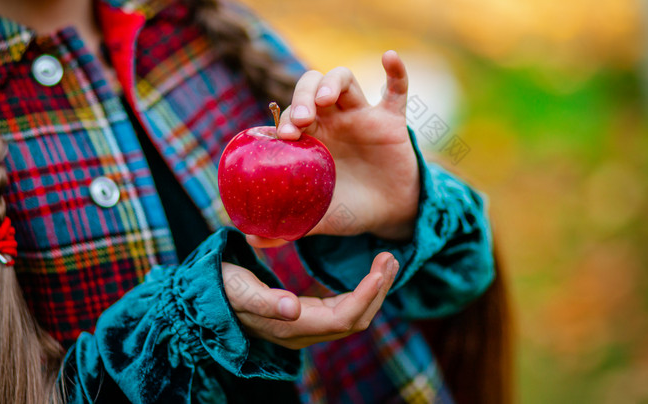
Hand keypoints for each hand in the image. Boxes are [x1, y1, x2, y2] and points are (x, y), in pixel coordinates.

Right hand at [221, 252, 398, 349]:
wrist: (205, 297)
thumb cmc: (220, 289)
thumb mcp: (238, 289)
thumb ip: (265, 301)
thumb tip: (293, 308)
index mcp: (290, 327)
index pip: (343, 319)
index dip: (366, 296)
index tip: (381, 269)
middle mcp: (303, 332)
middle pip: (355, 320)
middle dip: (377, 291)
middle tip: (392, 257)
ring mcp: (305, 326)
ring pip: (353, 316)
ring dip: (373, 291)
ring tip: (387, 261)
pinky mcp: (305, 316)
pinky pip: (343, 310)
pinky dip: (361, 292)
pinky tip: (369, 274)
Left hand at [247, 50, 419, 247]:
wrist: (388, 215)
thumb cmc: (348, 209)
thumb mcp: (318, 218)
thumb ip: (287, 226)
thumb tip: (250, 239)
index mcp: (311, 137)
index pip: (291, 113)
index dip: (284, 118)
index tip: (284, 136)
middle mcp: (332, 120)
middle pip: (312, 88)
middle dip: (303, 96)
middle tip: (300, 119)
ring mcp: (362, 115)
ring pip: (344, 80)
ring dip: (332, 83)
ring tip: (326, 99)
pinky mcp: (392, 120)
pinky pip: (397, 90)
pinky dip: (396, 72)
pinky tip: (388, 57)